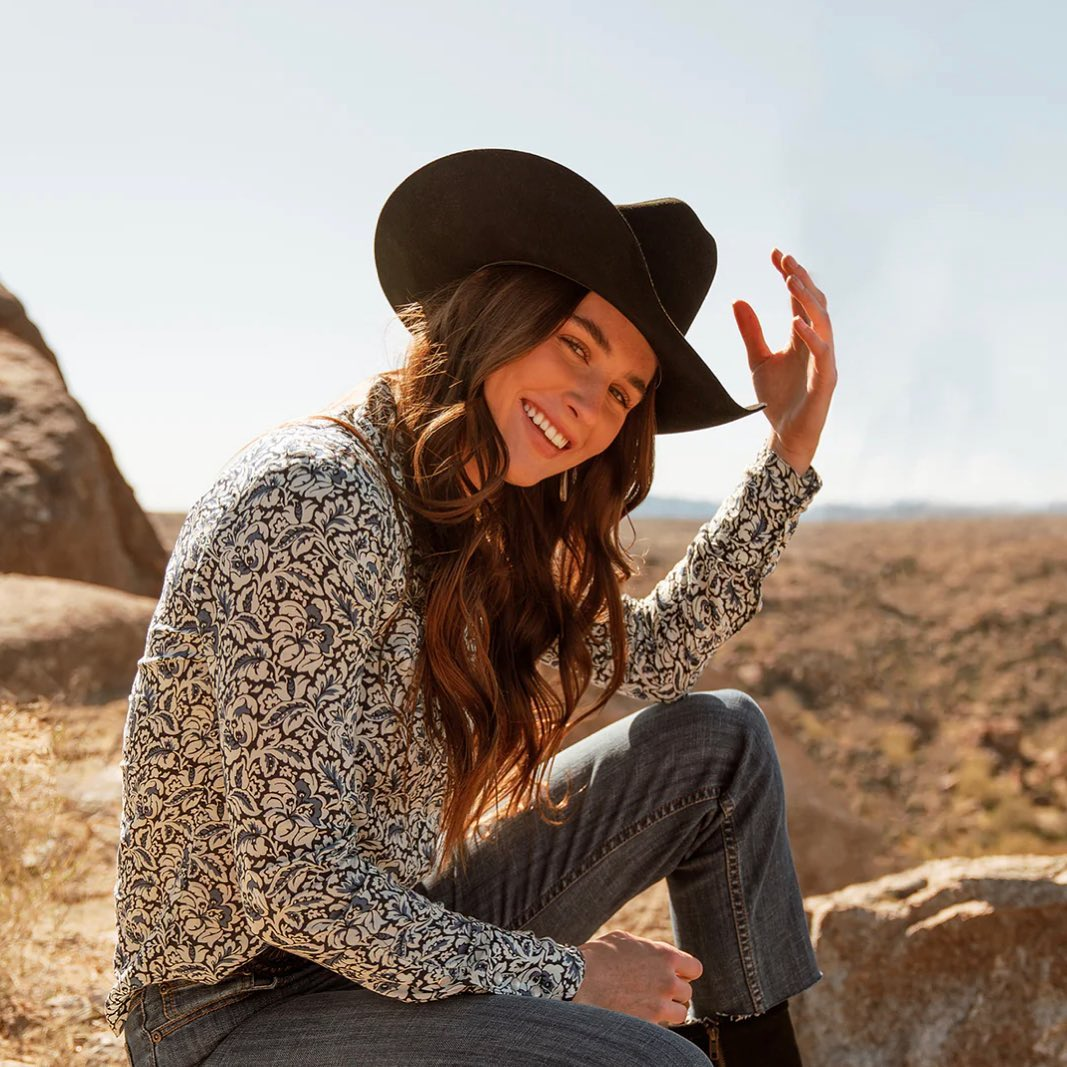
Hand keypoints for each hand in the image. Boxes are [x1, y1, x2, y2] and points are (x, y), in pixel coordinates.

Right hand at [570, 930, 702, 1025]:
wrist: (580, 980)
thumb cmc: (599, 955)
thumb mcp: (625, 939)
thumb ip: (647, 947)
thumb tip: (652, 953)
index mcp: (665, 956)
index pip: (695, 968)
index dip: (686, 972)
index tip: (677, 974)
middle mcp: (667, 980)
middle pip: (687, 991)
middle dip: (674, 991)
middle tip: (658, 990)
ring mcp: (659, 1003)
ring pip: (680, 1012)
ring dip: (669, 1009)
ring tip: (653, 1005)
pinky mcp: (648, 1022)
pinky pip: (662, 1026)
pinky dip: (654, 1022)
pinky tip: (639, 1015)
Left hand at [732, 249, 837, 474]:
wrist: (785, 433)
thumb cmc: (776, 397)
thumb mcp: (757, 359)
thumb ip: (750, 331)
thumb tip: (737, 300)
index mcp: (802, 335)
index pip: (799, 298)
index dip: (790, 275)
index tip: (776, 254)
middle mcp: (817, 343)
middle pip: (814, 303)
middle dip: (801, 280)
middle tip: (786, 261)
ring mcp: (824, 360)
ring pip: (823, 322)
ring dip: (808, 301)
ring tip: (791, 281)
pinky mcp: (826, 379)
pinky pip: (823, 353)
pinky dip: (811, 337)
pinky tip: (796, 322)